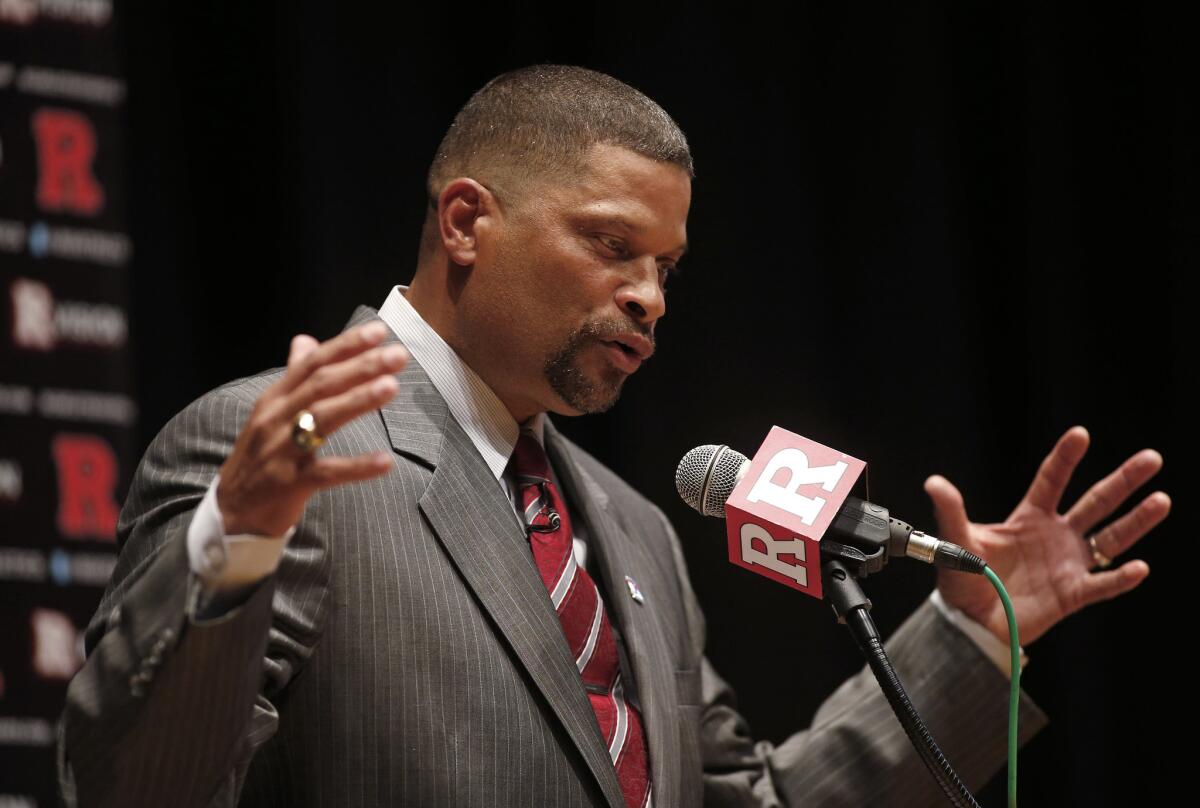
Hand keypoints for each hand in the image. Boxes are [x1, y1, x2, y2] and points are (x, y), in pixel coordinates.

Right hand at [216, 321, 407, 535]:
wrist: (231, 510)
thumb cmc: (260, 456)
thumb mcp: (271, 412)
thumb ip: (294, 377)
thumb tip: (306, 340)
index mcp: (275, 399)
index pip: (312, 364)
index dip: (345, 346)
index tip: (379, 331)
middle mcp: (276, 419)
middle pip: (321, 385)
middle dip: (361, 366)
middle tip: (398, 355)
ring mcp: (282, 451)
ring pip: (321, 419)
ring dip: (358, 400)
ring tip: (391, 387)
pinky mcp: (290, 484)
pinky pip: (327, 473)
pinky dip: (357, 467)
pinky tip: (385, 461)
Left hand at [923, 426, 1168, 645]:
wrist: (969, 621)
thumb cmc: (964, 578)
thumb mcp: (956, 542)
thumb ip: (950, 512)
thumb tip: (933, 482)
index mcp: (1029, 518)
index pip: (1052, 480)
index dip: (1065, 458)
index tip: (1081, 434)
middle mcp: (1056, 535)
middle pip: (1096, 502)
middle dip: (1123, 481)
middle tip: (1151, 459)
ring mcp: (1068, 563)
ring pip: (1110, 538)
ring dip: (1136, 521)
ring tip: (1162, 500)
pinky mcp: (1072, 593)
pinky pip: (1102, 584)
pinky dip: (1120, 578)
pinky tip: (1138, 568)